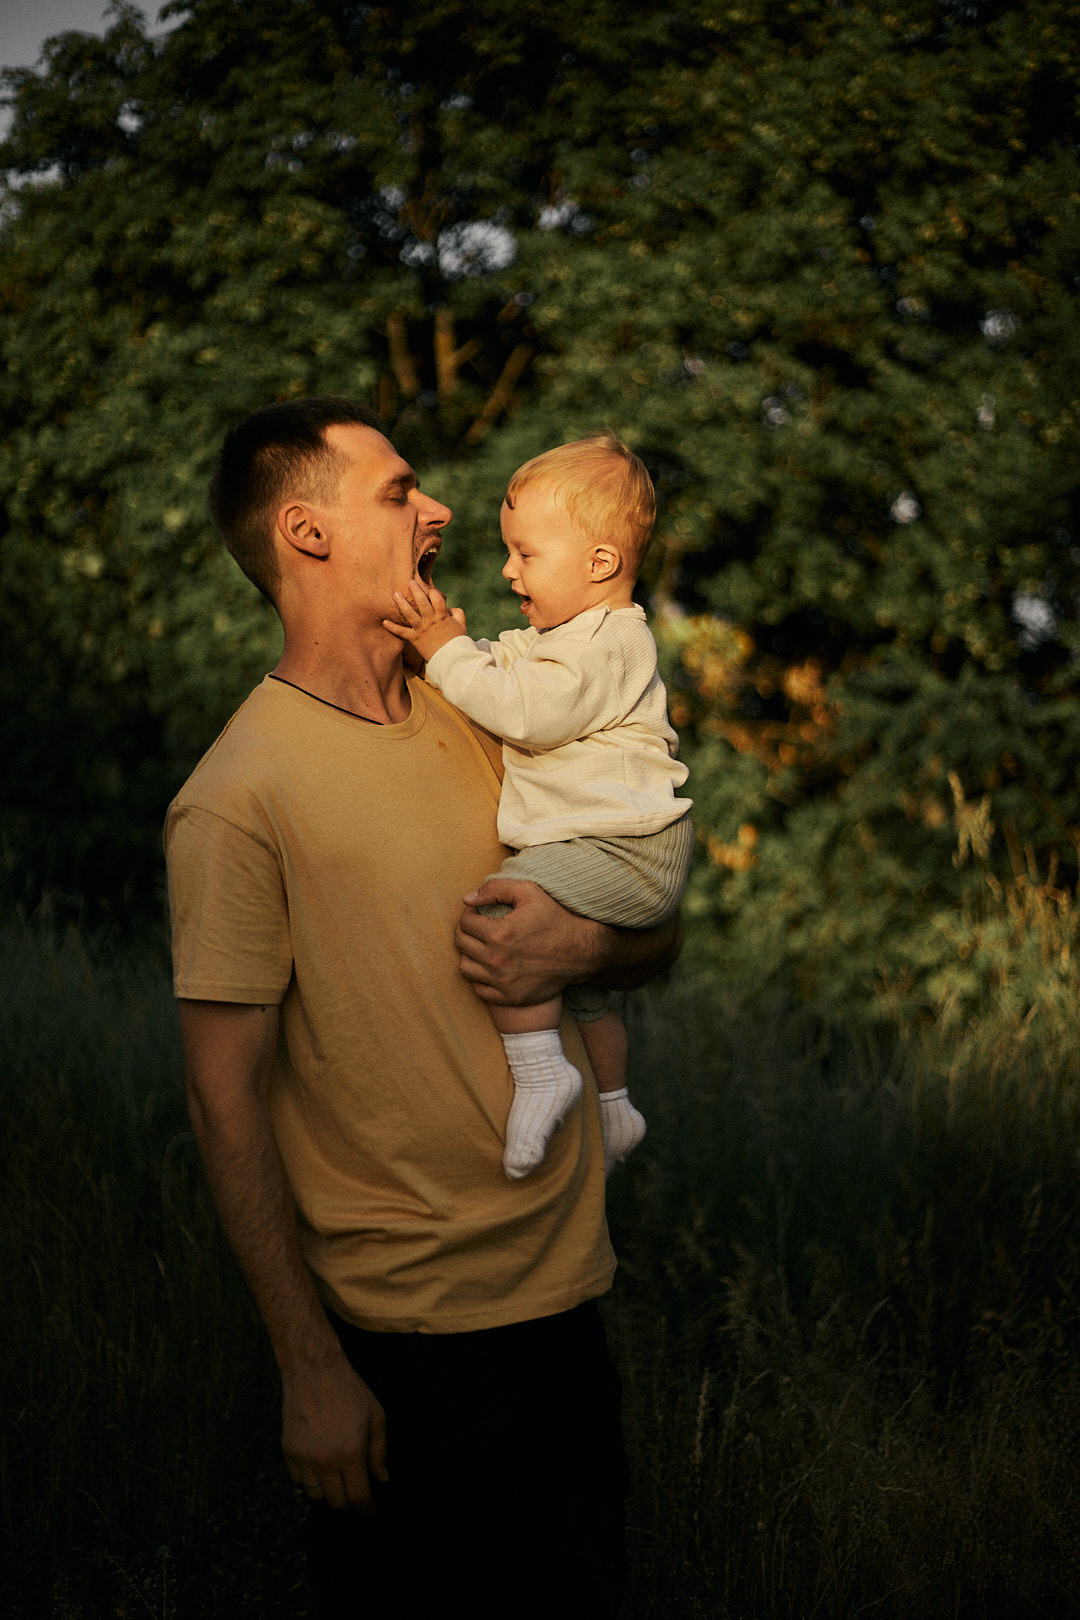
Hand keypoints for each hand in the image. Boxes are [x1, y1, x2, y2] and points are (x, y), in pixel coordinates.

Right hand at [282, 1351, 388, 1513]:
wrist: (314, 1371)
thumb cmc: (350, 1392)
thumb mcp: (376, 1417)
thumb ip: (380, 1452)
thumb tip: (383, 1479)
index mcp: (351, 1453)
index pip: (358, 1497)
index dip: (366, 1509)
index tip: (370, 1512)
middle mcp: (326, 1460)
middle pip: (336, 1502)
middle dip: (349, 1506)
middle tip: (356, 1501)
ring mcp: (304, 1458)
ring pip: (315, 1496)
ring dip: (328, 1494)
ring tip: (337, 1483)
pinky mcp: (288, 1452)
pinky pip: (298, 1481)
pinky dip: (309, 1481)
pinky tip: (319, 1469)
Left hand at [383, 576, 467, 661]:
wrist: (452, 661)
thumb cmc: (458, 642)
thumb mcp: (461, 625)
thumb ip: (457, 613)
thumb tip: (450, 608)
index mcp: (442, 616)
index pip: (437, 599)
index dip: (433, 592)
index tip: (429, 590)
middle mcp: (430, 621)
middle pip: (422, 602)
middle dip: (416, 591)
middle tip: (410, 582)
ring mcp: (421, 630)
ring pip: (409, 614)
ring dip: (402, 604)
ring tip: (395, 594)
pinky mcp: (414, 639)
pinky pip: (402, 632)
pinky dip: (393, 628)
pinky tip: (384, 622)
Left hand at [455, 879, 611, 1005]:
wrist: (580, 953)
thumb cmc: (555, 919)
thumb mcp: (529, 893)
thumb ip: (495, 889)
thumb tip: (467, 900)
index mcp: (499, 934)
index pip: (465, 923)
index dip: (470, 915)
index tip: (479, 914)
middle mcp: (497, 960)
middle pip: (462, 945)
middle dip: (466, 932)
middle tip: (478, 928)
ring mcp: (502, 982)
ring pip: (465, 968)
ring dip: (470, 955)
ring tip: (482, 947)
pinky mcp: (509, 997)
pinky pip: (478, 989)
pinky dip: (480, 977)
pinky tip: (491, 966)